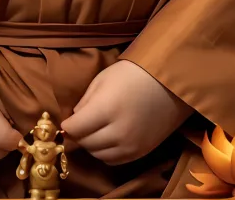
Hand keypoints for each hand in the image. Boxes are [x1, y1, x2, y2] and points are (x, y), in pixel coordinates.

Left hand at [61, 59, 192, 164]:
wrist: (169, 82)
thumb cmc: (133, 74)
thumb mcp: (103, 79)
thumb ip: (86, 100)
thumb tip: (75, 118)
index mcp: (106, 108)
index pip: (76, 128)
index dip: (67, 125)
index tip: (65, 122)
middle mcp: (118, 132)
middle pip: (86, 143)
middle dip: (78, 135)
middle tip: (79, 125)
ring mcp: (131, 145)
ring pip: (98, 155)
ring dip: (91, 145)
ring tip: (93, 132)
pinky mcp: (141, 152)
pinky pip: (114, 161)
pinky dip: (105, 153)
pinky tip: (107, 140)